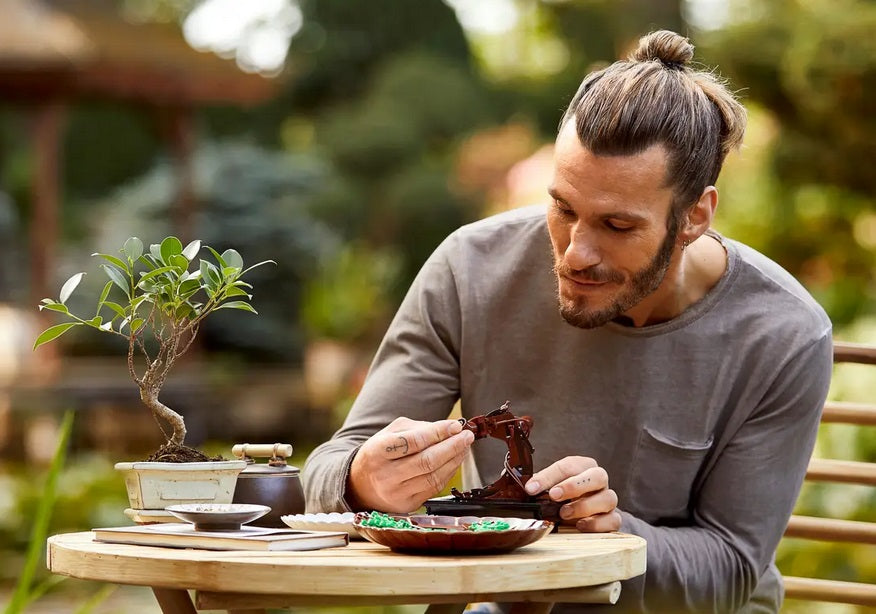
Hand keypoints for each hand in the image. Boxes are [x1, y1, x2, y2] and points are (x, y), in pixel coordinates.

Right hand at [347, 417, 474, 512]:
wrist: (360, 485)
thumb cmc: (379, 453)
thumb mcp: (389, 433)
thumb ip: (417, 428)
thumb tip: (448, 428)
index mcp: (377, 452)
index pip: (413, 442)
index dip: (438, 432)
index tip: (456, 425)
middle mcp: (385, 476)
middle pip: (426, 461)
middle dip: (452, 446)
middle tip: (467, 435)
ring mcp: (396, 494)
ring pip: (434, 476)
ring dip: (454, 459)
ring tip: (465, 446)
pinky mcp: (407, 505)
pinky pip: (434, 487)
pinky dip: (449, 472)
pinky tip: (455, 460)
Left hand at [524, 456, 620, 531]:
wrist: (582, 513)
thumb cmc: (563, 496)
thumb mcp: (549, 486)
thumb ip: (539, 485)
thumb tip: (525, 488)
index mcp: (583, 466)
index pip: (569, 465)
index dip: (548, 476)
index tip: (531, 488)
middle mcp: (599, 481)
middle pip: (598, 475)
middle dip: (574, 485)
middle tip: (553, 495)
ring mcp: (608, 500)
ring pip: (608, 498)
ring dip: (583, 506)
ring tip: (563, 513)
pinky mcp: (613, 519)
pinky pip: (612, 520)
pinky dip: (596, 524)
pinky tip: (579, 525)